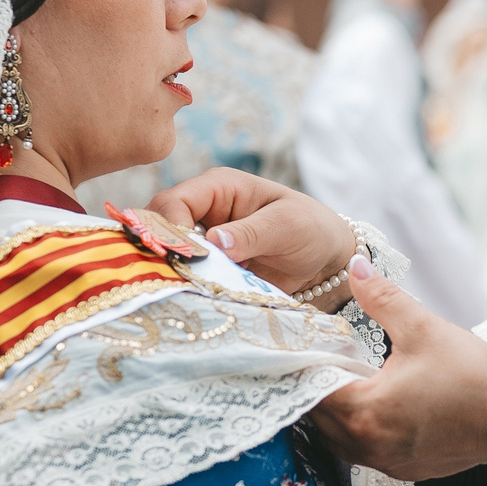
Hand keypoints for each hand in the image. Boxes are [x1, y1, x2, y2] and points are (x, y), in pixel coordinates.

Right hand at [148, 169, 354, 302]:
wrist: (327, 262)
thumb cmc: (311, 229)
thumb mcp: (287, 225)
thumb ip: (252, 232)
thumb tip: (213, 241)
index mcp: (219, 188)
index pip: (174, 201)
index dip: (171, 228)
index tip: (186, 257)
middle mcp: (203, 211)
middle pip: (159, 227)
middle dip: (164, 250)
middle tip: (178, 276)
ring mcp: (203, 242)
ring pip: (167, 253)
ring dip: (172, 271)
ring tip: (185, 288)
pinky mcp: (209, 268)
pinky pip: (184, 276)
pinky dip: (185, 286)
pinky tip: (193, 297)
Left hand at [309, 258, 486, 479]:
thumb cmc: (470, 378)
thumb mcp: (424, 329)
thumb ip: (382, 298)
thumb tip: (355, 267)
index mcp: (363, 411)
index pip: (312, 389)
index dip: (306, 365)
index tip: (307, 347)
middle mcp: (365, 446)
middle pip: (319, 417)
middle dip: (320, 388)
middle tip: (327, 360)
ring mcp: (384, 463)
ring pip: (339, 438)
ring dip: (339, 412)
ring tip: (350, 382)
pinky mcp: (403, 470)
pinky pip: (365, 451)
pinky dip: (362, 430)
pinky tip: (379, 407)